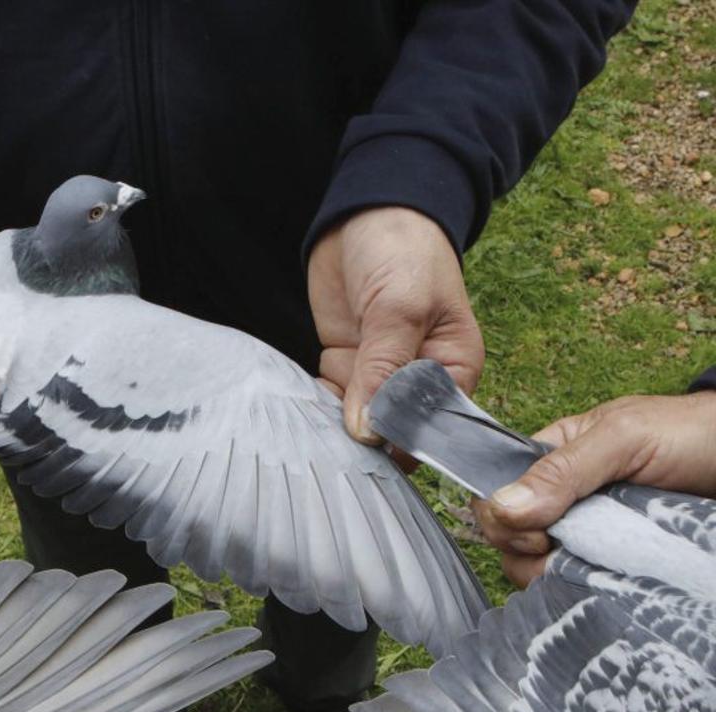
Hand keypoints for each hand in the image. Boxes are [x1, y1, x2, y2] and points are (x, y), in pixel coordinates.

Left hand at [308, 207, 484, 444]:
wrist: (365, 211)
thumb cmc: (403, 249)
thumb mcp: (399, 307)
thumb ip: (384, 370)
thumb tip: (369, 432)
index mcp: (454, 369)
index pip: (433, 427)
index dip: (404, 445)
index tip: (369, 456)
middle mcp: (420, 380)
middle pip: (393, 432)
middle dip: (365, 444)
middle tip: (333, 456)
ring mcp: (379, 375)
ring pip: (357, 421)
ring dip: (335, 429)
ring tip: (313, 439)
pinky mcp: (346, 365)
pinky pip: (331, 402)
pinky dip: (317, 409)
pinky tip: (300, 415)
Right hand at [475, 391, 715, 586]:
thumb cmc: (689, 435)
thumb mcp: (622, 438)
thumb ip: (562, 470)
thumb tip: (501, 508)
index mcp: (549, 460)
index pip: (495, 496)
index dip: (502, 521)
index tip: (538, 534)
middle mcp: (558, 501)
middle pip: (509, 540)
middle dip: (526, 554)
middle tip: (566, 552)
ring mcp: (583, 535)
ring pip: (536, 569)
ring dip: (555, 576)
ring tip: (594, 569)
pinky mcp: (608, 564)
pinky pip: (574, 585)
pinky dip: (579, 590)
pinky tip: (601, 585)